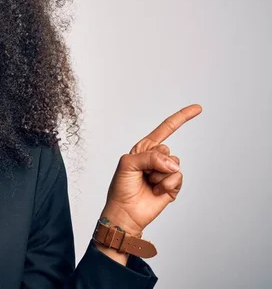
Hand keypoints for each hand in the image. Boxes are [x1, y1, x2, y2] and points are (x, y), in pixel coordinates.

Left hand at [100, 104, 201, 234]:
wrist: (125, 212)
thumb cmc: (121, 188)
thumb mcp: (128, 164)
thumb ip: (149, 157)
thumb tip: (173, 164)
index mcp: (144, 149)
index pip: (165, 130)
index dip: (181, 118)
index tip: (198, 108)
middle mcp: (156, 158)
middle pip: (167, 150)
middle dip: (155, 162)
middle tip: (142, 174)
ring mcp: (165, 172)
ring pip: (174, 164)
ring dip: (160, 175)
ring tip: (149, 184)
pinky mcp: (172, 186)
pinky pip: (178, 178)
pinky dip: (167, 184)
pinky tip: (156, 191)